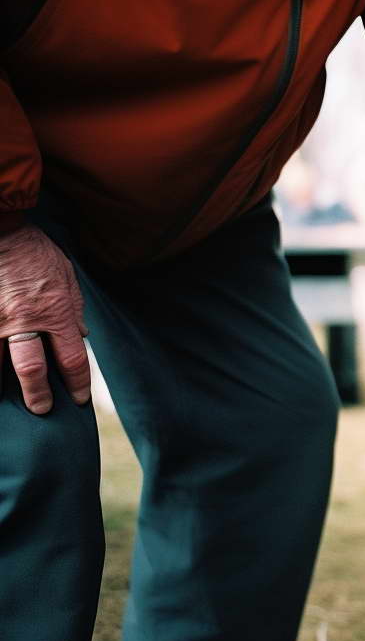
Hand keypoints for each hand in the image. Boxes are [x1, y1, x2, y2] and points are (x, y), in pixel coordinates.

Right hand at [0, 223, 89, 413]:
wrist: (3, 231)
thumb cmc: (37, 252)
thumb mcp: (68, 277)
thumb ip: (74, 309)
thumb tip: (80, 335)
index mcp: (56, 314)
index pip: (72, 359)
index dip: (77, 384)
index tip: (78, 399)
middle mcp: (26, 321)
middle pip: (32, 369)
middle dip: (37, 395)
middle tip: (42, 410)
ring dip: (3, 385)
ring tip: (9, 400)